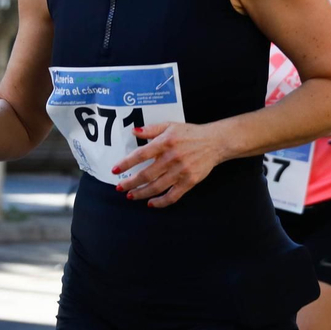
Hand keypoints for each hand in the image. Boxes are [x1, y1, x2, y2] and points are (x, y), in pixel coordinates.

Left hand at [111, 121, 225, 206]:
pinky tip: (150, 203)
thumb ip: (152, 129)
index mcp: (165, 142)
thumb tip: (134, 131)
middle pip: (146, 174)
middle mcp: (172, 158)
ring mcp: (181, 171)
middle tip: (120, 187)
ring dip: (141, 193)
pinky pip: (172, 196)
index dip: (126, 164)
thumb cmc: (190, 133)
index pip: (141, 155)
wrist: (214, 142)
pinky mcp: (189, 182)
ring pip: (156, 187)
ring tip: (130, 196)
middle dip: (130, 183)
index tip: (115, 170)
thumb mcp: (170, 126)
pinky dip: (160, 202)